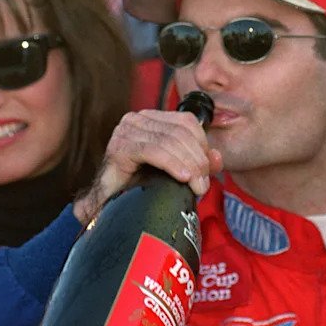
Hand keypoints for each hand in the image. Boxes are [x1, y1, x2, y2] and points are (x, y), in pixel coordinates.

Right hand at [73, 110, 222, 223]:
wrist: (108, 206)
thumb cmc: (139, 187)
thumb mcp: (175, 171)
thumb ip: (197, 161)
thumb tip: (218, 157)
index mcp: (150, 119)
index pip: (186, 121)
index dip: (203, 144)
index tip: (207, 171)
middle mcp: (136, 120)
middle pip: (180, 132)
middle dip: (198, 159)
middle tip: (204, 186)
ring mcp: (126, 131)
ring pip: (170, 141)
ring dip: (190, 165)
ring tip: (197, 188)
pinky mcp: (120, 148)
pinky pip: (154, 151)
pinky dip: (172, 164)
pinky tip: (183, 178)